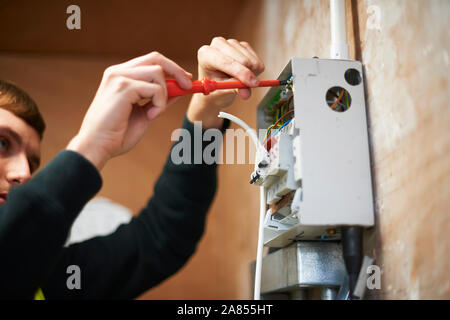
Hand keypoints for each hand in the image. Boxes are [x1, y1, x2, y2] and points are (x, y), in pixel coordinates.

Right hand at [67, 52, 191, 169]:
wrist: (98, 146)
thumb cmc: (117, 134)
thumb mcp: (144, 113)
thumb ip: (158, 99)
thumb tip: (180, 90)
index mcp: (120, 75)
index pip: (151, 61)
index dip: (172, 68)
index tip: (187, 80)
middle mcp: (118, 71)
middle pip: (156, 58)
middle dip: (177, 71)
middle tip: (189, 86)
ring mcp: (119, 77)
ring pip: (158, 73)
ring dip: (164, 95)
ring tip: (153, 113)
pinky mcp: (123, 87)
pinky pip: (155, 89)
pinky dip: (159, 104)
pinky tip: (149, 117)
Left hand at [187, 37, 264, 128]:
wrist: (217, 86)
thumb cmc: (215, 89)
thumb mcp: (222, 91)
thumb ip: (234, 89)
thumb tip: (246, 92)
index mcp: (206, 54)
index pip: (227, 62)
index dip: (241, 73)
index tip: (253, 84)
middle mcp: (218, 44)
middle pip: (243, 60)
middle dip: (248, 75)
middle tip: (244, 87)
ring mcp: (231, 42)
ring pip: (251, 60)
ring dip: (251, 73)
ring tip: (238, 79)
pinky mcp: (243, 45)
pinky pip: (256, 59)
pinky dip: (255, 70)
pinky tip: (244, 72)